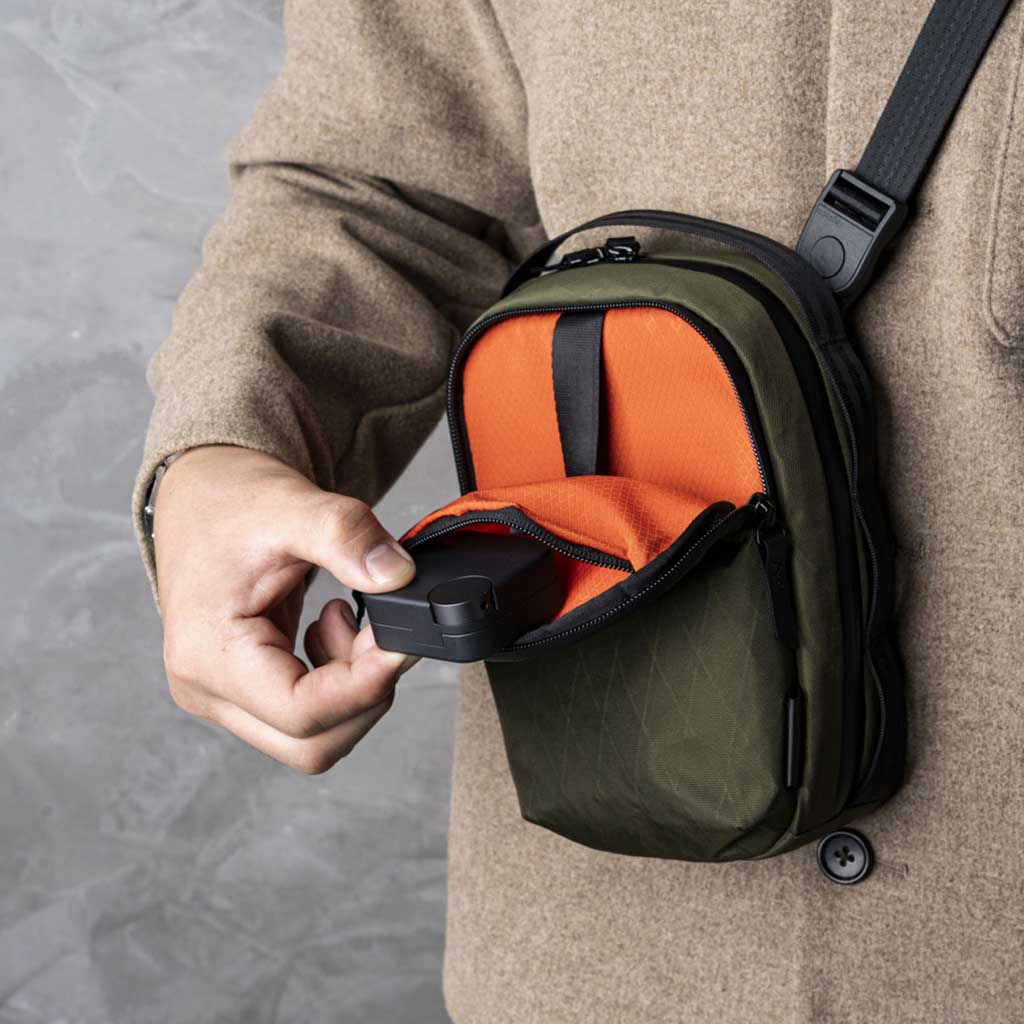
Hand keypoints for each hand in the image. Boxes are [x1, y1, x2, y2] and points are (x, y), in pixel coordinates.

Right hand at [153, 445, 417, 773]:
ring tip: (351, 623)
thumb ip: (346, 537)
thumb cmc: (230, 501)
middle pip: (310, 744)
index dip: (365, 685)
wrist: (201, 495)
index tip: (402, 643)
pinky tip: (335, 631)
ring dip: (354, 690)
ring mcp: (224, 696)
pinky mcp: (245, 690)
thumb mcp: (290, 505)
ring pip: (312, 738)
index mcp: (208, 653)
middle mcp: (207, 689)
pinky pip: (306, 716)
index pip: (301, 712)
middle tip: (383, 634)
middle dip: (364, 695)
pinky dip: (339, 684)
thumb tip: (399, 576)